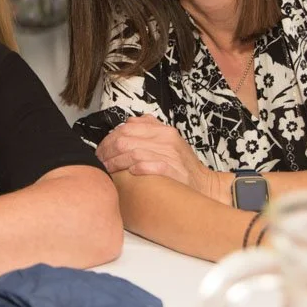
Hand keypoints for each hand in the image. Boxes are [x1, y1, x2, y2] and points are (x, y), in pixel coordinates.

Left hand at [96, 115, 220, 199]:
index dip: (108, 139)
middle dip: (107, 152)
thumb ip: (150, 128)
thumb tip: (128, 122)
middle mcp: (166, 138)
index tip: (101, 151)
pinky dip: (135, 169)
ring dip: (115, 163)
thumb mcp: (169, 141)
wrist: (206, 184)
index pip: (126, 128)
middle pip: (125, 140)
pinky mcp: (174, 170)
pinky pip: (148, 166)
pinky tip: (130, 173)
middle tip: (100, 163)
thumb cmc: (183, 165)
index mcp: (162, 129)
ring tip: (108, 171)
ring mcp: (170, 154)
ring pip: (132, 153)